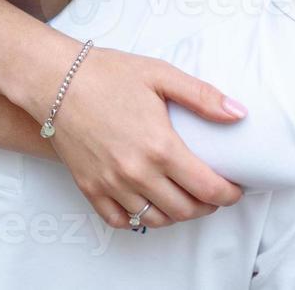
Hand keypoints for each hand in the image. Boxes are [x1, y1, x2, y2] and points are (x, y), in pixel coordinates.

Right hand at [40, 47, 246, 230]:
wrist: (56, 80)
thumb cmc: (108, 74)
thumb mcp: (161, 75)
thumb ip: (203, 97)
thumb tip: (239, 114)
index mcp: (160, 146)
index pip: (207, 187)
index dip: (229, 194)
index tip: (236, 189)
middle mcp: (137, 172)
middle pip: (185, 209)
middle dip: (208, 206)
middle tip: (215, 193)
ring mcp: (111, 184)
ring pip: (155, 219)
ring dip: (178, 215)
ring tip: (186, 200)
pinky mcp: (89, 188)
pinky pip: (120, 220)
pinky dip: (139, 219)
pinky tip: (149, 205)